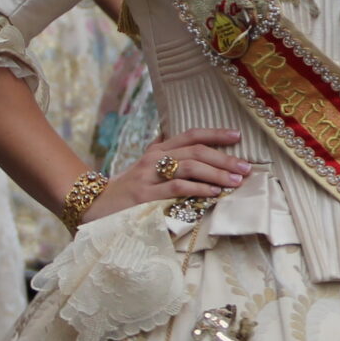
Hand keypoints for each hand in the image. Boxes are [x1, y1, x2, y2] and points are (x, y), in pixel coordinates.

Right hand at [87, 128, 250, 222]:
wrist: (93, 206)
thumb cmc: (126, 190)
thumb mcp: (145, 169)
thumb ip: (165, 157)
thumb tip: (190, 146)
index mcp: (157, 150)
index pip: (190, 135)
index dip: (216, 134)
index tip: (238, 135)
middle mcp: (153, 158)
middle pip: (196, 150)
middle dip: (224, 158)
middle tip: (246, 167)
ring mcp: (148, 176)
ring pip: (190, 167)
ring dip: (217, 174)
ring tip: (236, 181)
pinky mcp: (144, 196)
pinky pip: (177, 188)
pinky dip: (199, 189)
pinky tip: (214, 193)